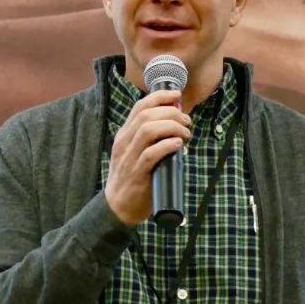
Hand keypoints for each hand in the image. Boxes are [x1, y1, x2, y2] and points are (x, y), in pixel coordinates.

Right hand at [105, 89, 190, 225]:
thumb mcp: (135, 152)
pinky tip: (179, 145)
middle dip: (171, 113)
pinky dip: (167, 146)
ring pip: (147, 130)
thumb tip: (175, 124)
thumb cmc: (132, 178)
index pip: (140, 106)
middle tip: (186, 121)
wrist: (117, 207)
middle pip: (146, 115)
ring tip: (185, 133)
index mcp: (124, 135)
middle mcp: (124, 143)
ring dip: (171, 127)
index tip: (177, 95)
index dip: (160, 97)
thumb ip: (150, 139)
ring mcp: (129, 158)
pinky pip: (151, 154)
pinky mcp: (137, 174)